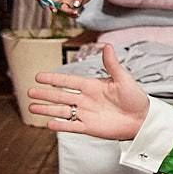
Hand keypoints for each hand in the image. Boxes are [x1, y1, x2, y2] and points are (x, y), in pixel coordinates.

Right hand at [29, 44, 150, 139]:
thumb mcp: (123, 79)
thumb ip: (112, 64)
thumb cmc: (136, 98)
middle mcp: (86, 100)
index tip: (39, 76)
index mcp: (92, 86)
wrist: (143, 120)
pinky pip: (72, 126)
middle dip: (45, 94)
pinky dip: (61, 125)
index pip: (68, 81)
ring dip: (47, 109)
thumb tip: (108, 46)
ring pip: (62, 111)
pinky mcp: (90, 127)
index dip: (54, 78)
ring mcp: (86, 114)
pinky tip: (49, 123)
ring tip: (32, 108)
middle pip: (60, 96)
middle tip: (29, 92)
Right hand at [44, 0, 96, 13]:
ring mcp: (68, 2)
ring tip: (75, 13)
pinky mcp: (73, 6)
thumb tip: (75, 6)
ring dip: (66, 12)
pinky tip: (77, 15)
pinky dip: (72, 15)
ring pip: (62, 9)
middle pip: (54, 2)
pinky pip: (69, 13)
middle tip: (55, 11)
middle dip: (53, 7)